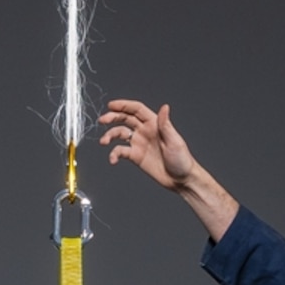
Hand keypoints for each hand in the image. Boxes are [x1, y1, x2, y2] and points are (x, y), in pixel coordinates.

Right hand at [99, 99, 238, 240]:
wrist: (180, 179)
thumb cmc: (182, 160)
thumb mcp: (174, 141)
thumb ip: (165, 124)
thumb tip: (164, 107)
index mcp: (155, 124)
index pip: (137, 110)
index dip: (124, 105)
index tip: (111, 105)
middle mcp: (145, 131)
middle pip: (125, 119)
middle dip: (113, 117)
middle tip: (102, 120)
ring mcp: (139, 143)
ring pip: (120, 133)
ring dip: (110, 135)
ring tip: (103, 141)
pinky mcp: (136, 156)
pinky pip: (121, 151)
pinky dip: (114, 154)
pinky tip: (113, 159)